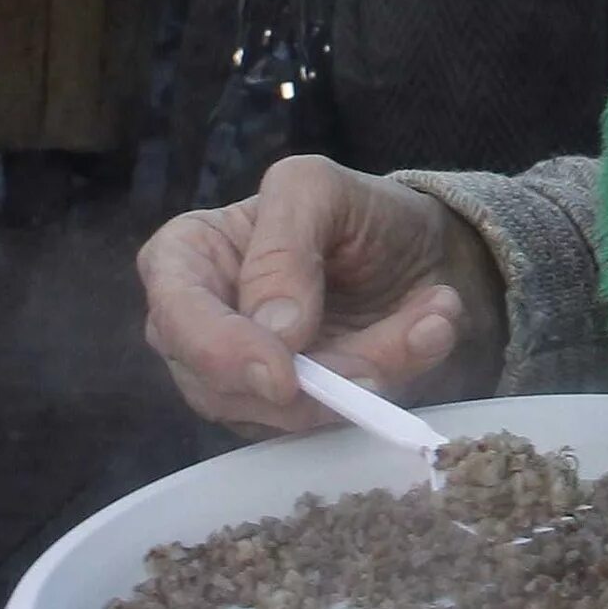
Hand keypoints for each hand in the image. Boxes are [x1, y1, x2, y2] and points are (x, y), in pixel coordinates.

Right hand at [136, 156, 504, 435]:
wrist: (426, 248)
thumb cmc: (356, 208)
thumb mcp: (318, 189)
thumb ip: (284, 246)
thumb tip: (272, 332)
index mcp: (187, 258)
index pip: (174, 315)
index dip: (220, 352)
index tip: (283, 376)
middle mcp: (203, 326)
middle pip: (220, 386)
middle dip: (310, 382)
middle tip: (380, 360)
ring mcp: (248, 376)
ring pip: (284, 413)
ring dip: (368, 374)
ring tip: (429, 323)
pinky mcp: (300, 409)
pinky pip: (336, 419)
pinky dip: (396, 378)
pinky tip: (433, 331)